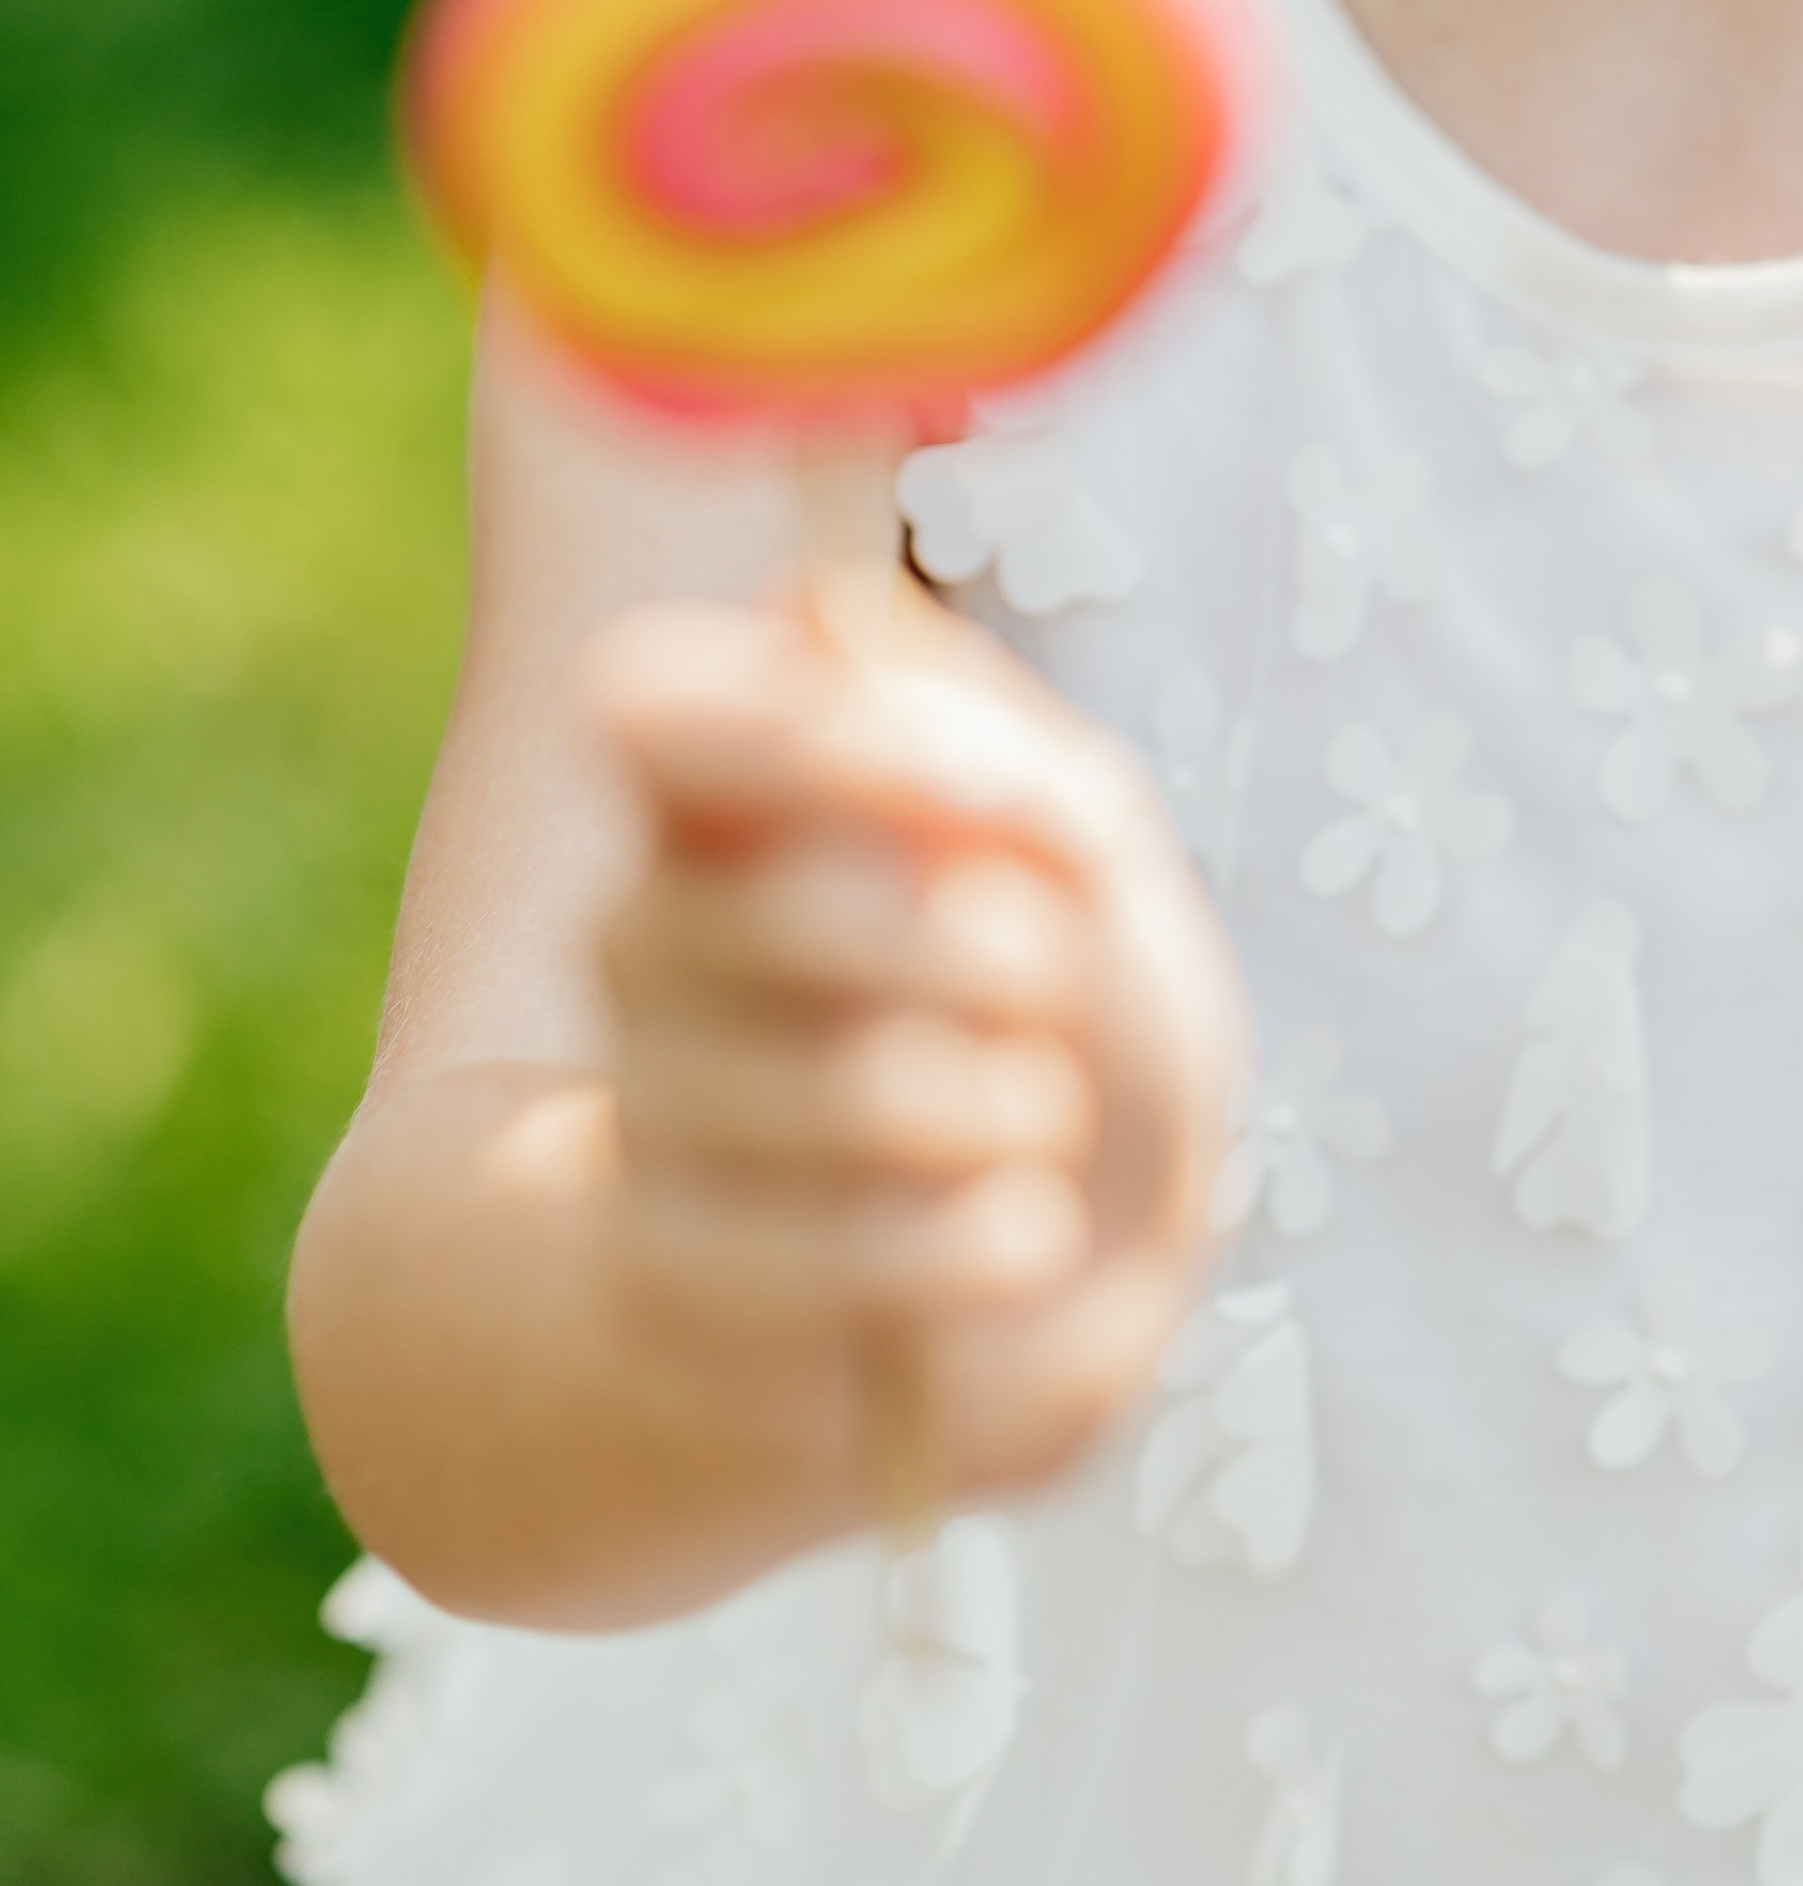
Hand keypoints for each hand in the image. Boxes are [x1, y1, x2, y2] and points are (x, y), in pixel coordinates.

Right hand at [586, 575, 1242, 1528]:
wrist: (1024, 1276)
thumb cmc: (1054, 1013)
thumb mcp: (1075, 845)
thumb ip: (964, 730)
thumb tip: (804, 604)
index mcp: (720, 797)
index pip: (645, 705)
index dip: (829, 740)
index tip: (1004, 792)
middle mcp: (643, 940)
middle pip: (795, 910)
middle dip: (987, 949)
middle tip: (1054, 978)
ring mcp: (646, 1113)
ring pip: (836, 1092)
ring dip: (1006, 1106)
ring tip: (1038, 1120)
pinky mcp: (678, 1282)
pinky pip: (835, 1260)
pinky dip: (979, 1246)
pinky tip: (1019, 1234)